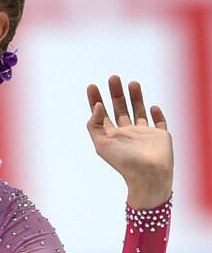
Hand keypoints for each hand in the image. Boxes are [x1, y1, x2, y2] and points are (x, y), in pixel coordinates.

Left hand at [85, 75, 174, 208]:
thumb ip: (95, 124)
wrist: (148, 175)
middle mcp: (127, 134)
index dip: (95, 100)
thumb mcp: (102, 143)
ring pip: (138, 112)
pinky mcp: (160, 136)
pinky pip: (159, 123)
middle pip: (119, 109)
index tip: (92, 86)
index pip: (101, 114)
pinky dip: (157, 115)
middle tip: (113, 77)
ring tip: (132, 83)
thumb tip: (97, 105)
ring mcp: (144, 135)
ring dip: (135, 97)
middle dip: (116, 93)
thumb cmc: (124, 162)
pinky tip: (153, 107)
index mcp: (111, 136)